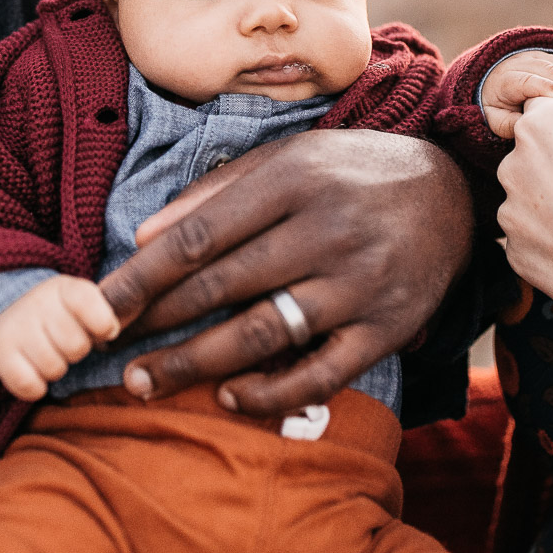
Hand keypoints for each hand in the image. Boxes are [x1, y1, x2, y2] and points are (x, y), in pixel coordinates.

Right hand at [0, 276, 119, 400]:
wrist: (6, 315)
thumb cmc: (58, 314)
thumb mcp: (81, 302)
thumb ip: (103, 314)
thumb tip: (112, 331)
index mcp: (64, 287)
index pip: (87, 302)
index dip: (102, 323)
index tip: (103, 331)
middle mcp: (37, 303)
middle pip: (77, 346)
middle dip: (77, 351)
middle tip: (66, 343)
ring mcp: (15, 327)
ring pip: (54, 368)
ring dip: (56, 368)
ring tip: (48, 353)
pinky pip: (29, 386)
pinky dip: (36, 387)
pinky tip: (33, 371)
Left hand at [99, 130, 472, 414]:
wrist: (453, 192)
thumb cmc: (351, 172)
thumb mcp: (289, 156)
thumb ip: (216, 190)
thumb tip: (144, 234)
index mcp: (295, 179)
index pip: (202, 234)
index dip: (144, 274)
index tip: (99, 304)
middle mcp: (328, 230)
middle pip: (224, 285)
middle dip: (158, 322)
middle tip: (108, 348)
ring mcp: (360, 283)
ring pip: (264, 333)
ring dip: (197, 363)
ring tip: (147, 382)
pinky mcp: (387, 327)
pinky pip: (322, 373)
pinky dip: (272, 392)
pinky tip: (229, 396)